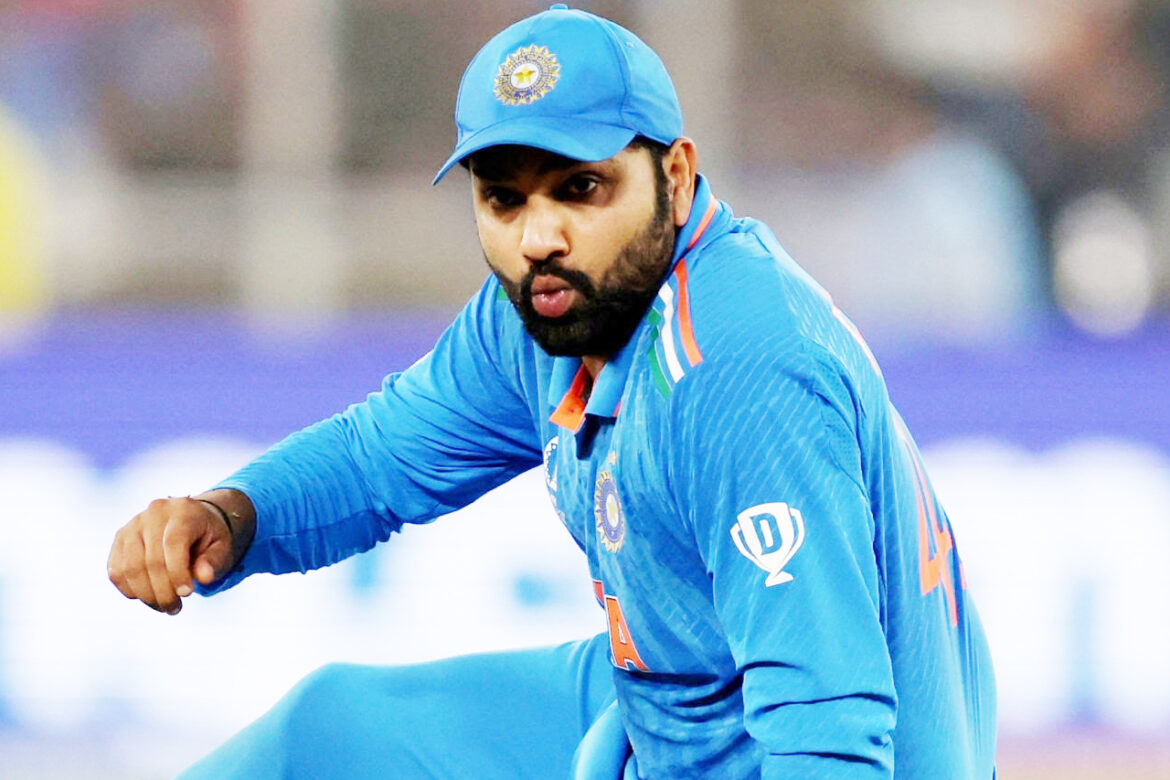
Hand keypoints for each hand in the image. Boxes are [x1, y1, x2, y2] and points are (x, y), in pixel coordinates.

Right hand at [107, 492, 252, 614]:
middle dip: (163, 592)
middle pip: (150, 560)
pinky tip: (149, 596)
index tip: (187, 594)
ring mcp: (133, 525)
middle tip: (175, 609)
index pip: (173, 543)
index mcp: (183, 511)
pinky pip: (117, 571)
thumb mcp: (222, 546)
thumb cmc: (209, 537)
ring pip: (130, 568)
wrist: (193, 520)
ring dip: (146, 595)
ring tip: (164, 606)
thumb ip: (214, 561)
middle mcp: (154, 513)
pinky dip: (130, 589)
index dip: (177, 572)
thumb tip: (204, 577)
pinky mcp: (120, 538)